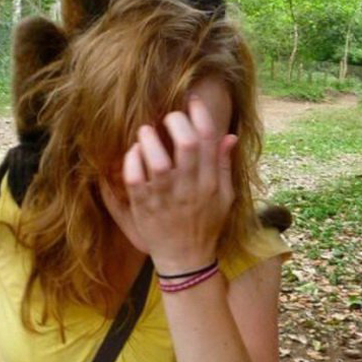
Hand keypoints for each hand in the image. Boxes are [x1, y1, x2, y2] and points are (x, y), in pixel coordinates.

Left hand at [122, 92, 236, 273]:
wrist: (185, 260)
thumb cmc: (206, 226)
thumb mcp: (224, 197)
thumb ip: (223, 166)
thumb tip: (229, 136)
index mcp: (210, 182)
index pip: (208, 140)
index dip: (201, 115)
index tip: (193, 102)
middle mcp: (189, 187)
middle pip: (185, 143)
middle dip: (176, 121)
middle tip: (169, 118)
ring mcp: (165, 197)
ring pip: (157, 159)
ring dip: (150, 138)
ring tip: (146, 132)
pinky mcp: (143, 206)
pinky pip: (134, 177)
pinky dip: (132, 160)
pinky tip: (134, 153)